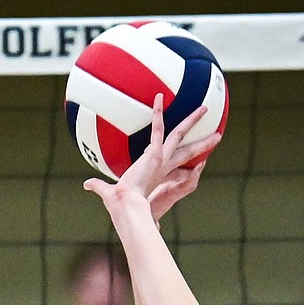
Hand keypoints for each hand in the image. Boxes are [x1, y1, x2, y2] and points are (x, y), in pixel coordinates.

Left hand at [84, 94, 220, 217]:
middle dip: (203, 142)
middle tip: (217, 134)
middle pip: (188, 150)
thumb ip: (100, 187)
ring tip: (205, 108)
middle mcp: (165, 164)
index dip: (185, 158)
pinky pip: (158, 128)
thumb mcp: (111, 193)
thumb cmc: (122, 205)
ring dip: (192, 120)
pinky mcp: (155, 153)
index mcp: (159, 173)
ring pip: (180, 134)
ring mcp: (161, 158)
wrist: (127, 207)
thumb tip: (86, 185)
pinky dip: (157, 112)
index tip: (195, 157)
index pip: (176, 163)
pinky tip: (158, 96)